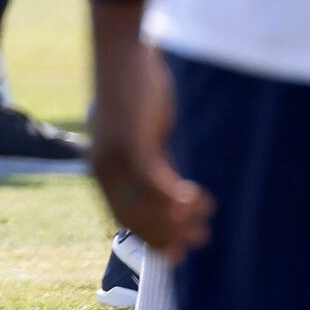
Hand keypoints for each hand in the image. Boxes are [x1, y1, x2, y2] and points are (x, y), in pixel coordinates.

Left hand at [89, 0, 213, 261]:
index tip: (176, 254)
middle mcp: (104, 168)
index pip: (124, 216)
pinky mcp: (130, 145)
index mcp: (104, 167)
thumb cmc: (137, 90)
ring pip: (148, 205)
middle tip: (199, 242)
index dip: (151, 238)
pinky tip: (197, 200)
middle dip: (168, 236)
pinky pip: (155, 185)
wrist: (122, 54)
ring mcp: (115, 158)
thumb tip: (173, 189)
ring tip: (205, 221)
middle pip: (136, 218)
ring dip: (179, 220)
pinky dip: (176, 199)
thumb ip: (155, 161)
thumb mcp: (146, 133)